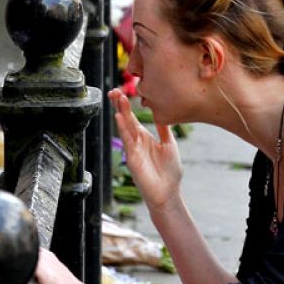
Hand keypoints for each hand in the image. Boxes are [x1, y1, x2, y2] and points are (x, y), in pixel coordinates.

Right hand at [110, 88, 181, 210]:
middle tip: (113, 90)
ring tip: (118, 97)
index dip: (127, 105)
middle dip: (120, 105)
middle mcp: (137, 142)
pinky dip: (123, 129)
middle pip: (126, 119)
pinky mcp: (133, 159)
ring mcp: (134, 150)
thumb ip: (163, 129)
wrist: (168, 193)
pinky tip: (120, 117)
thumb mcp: (169, 145)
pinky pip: (127, 141)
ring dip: (121, 112)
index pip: (133, 118)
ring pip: (125, 127)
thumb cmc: (169, 172)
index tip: (122, 91)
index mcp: (145, 137)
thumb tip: (161, 113)